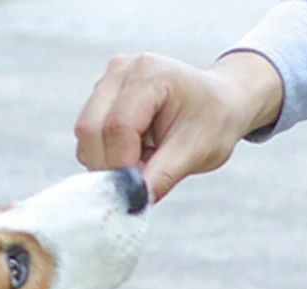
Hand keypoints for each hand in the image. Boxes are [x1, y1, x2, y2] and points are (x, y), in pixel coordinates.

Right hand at [74, 52, 282, 200]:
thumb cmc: (213, 122)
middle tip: (142, 180)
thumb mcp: (196, 151)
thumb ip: (163, 175)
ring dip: (108, 161)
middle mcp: (122, 70)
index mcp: (150, 74)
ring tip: (145, 161)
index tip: (138, 190)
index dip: (122, 166)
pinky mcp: (102, 96)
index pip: (117, 127)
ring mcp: (108, 81)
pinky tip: (137, 153)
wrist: (220, 102)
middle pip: (91, 130)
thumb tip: (135, 200)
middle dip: (111, 166)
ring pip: (86, 135)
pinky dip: (108, 155)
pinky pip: (90, 136)